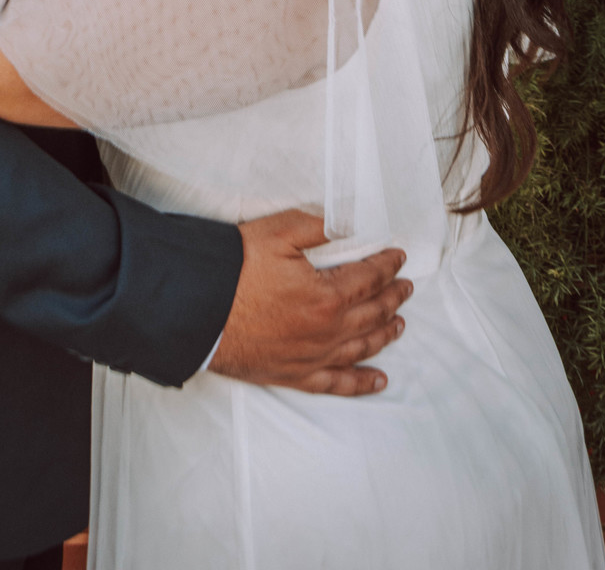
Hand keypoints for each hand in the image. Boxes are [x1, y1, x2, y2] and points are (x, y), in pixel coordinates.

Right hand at [210, 211, 411, 395]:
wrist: (198, 309)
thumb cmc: (236, 269)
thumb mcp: (280, 232)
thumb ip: (322, 225)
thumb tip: (353, 220)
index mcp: (328, 296)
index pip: (369, 278)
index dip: (387, 264)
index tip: (398, 256)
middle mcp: (328, 332)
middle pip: (372, 313)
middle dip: (393, 297)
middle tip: (406, 287)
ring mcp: (313, 358)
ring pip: (361, 348)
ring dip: (385, 334)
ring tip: (400, 324)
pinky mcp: (294, 375)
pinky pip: (337, 384)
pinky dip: (361, 383)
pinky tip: (378, 380)